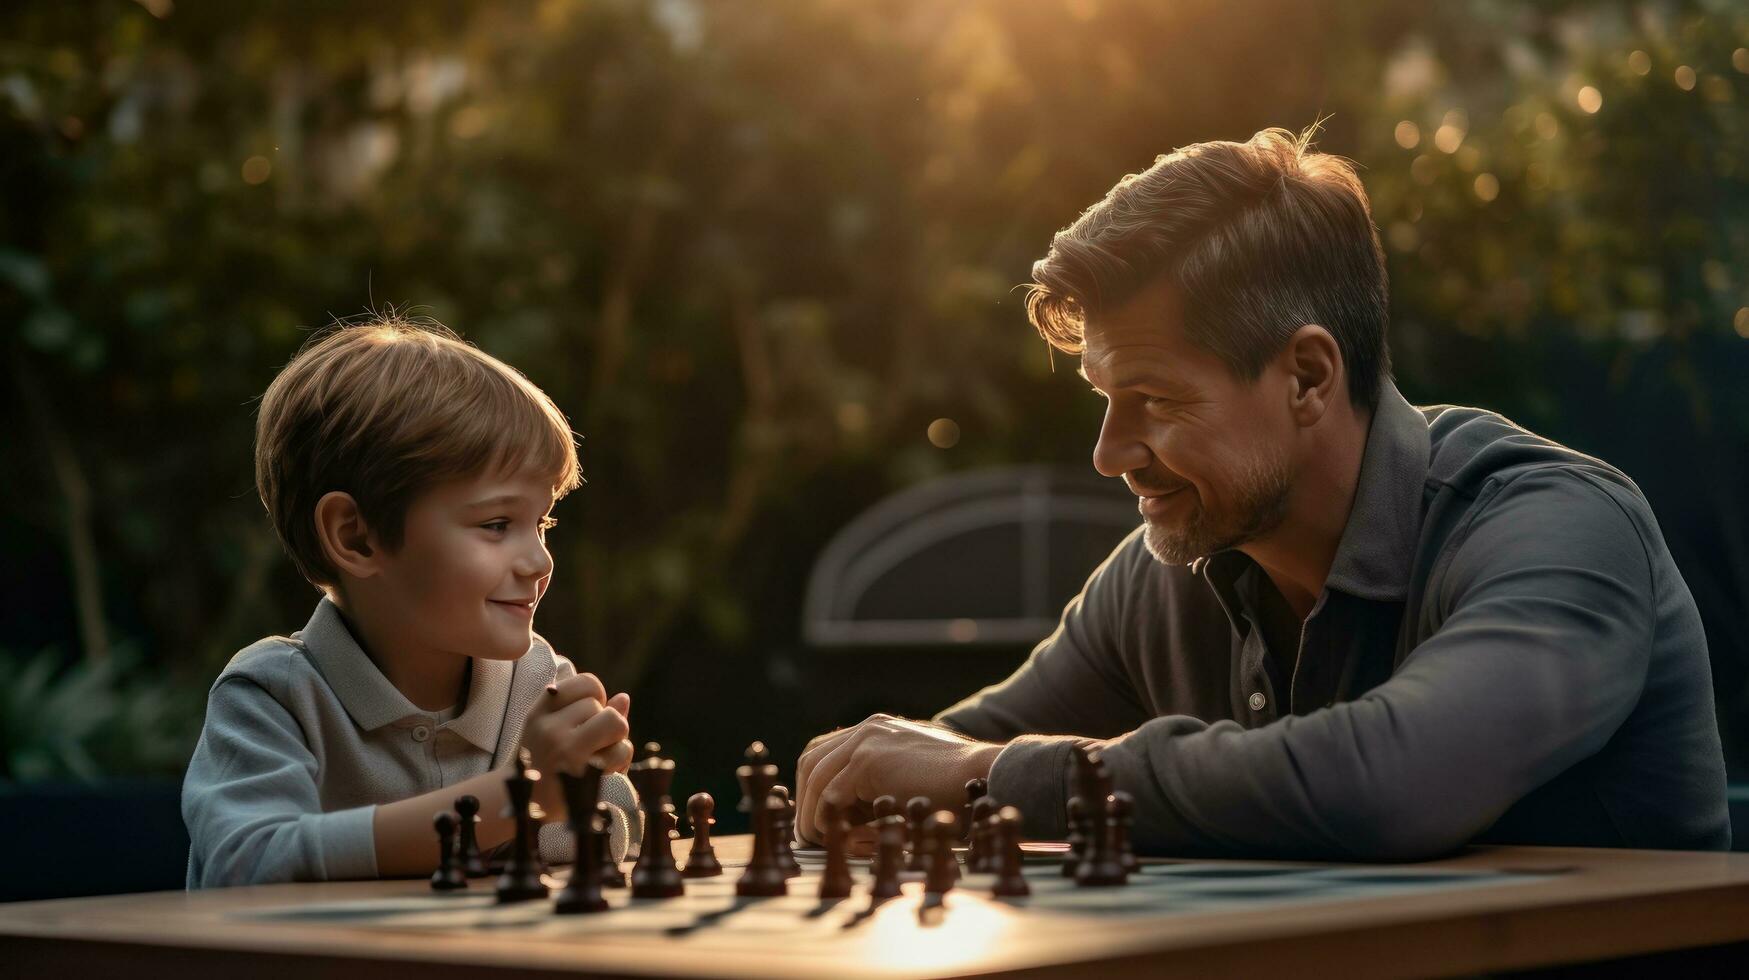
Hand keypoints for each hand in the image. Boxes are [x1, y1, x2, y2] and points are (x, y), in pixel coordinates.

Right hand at [518, 672, 633, 816]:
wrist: (527, 808)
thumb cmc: (546, 766)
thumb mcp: (553, 731)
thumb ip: (589, 711)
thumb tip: (623, 698)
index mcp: (540, 712)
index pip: (588, 683)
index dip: (596, 699)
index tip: (586, 719)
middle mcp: (549, 729)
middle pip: (604, 707)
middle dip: (604, 725)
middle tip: (587, 747)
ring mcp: (566, 751)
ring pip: (617, 724)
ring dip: (616, 743)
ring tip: (595, 760)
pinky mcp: (584, 773)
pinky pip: (622, 750)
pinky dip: (621, 761)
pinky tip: (601, 773)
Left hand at [793, 713, 1001, 844]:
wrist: (985, 772)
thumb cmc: (956, 787)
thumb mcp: (911, 782)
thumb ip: (880, 793)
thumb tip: (850, 829)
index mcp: (877, 730)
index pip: (824, 751)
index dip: (812, 785)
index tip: (814, 814)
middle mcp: (868, 729)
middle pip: (811, 759)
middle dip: (803, 797)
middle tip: (808, 830)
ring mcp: (867, 739)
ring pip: (815, 776)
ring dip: (811, 811)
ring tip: (817, 838)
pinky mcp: (870, 759)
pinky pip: (832, 794)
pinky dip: (828, 818)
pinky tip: (837, 835)